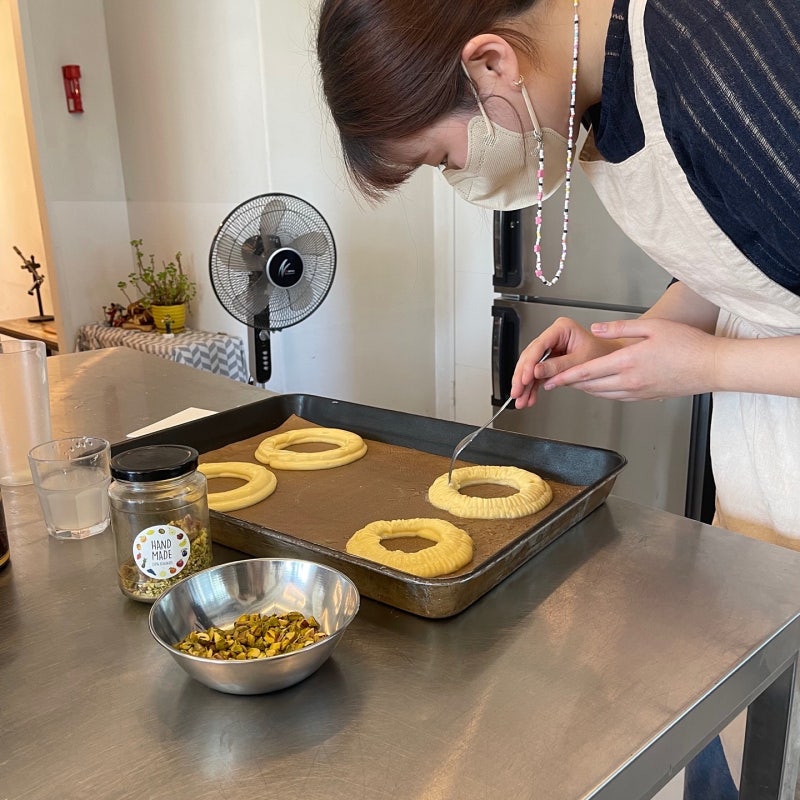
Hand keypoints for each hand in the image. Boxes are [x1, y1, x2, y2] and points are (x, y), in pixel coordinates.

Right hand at [511, 317, 622, 407]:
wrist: (612, 361)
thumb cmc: (603, 355)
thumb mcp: (581, 361)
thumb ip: (558, 366)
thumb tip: (537, 371)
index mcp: (561, 329)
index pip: (539, 346)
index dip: (529, 364)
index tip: (524, 378)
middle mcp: (553, 337)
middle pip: (530, 357)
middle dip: (522, 377)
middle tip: (517, 392)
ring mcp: (550, 349)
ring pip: (530, 367)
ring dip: (525, 385)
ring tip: (522, 400)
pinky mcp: (550, 361)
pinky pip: (537, 374)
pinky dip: (533, 387)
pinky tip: (529, 397)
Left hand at [535, 317, 717, 400]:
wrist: (712, 367)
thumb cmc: (687, 344)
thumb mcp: (652, 327)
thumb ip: (621, 327)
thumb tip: (596, 328)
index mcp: (628, 362)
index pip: (588, 372)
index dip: (565, 376)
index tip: (549, 379)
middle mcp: (630, 381)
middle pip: (591, 386)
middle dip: (570, 384)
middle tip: (554, 381)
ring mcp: (638, 392)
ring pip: (602, 394)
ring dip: (585, 389)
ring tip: (571, 383)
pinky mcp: (646, 397)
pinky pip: (616, 397)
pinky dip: (602, 392)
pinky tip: (599, 386)